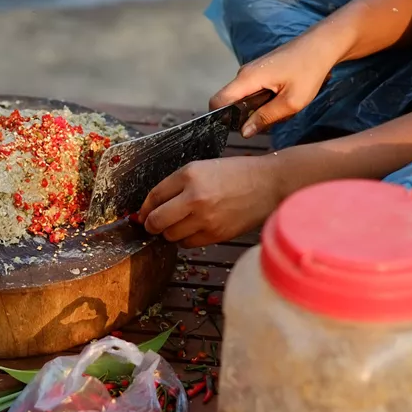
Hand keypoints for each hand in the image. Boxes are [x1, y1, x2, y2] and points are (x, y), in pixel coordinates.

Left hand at [137, 155, 284, 247]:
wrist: (270, 184)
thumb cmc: (238, 174)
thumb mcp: (204, 168)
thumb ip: (178, 185)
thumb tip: (154, 206)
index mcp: (189, 175)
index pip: (153, 196)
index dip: (144, 208)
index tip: (142, 214)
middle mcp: (194, 197)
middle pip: (156, 220)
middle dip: (151, 225)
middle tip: (153, 225)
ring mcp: (205, 218)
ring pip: (171, 235)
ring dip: (170, 233)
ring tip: (180, 225)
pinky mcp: (216, 234)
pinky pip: (189, 243)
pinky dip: (187, 239)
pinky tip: (196, 229)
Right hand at [210, 34, 336, 137]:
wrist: (323, 45)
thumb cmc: (309, 71)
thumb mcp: (291, 102)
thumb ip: (265, 118)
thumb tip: (244, 132)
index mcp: (247, 79)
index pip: (217, 100)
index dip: (219, 118)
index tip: (235, 130)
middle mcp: (244, 73)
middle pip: (232, 102)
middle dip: (248, 116)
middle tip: (273, 119)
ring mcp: (252, 71)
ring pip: (246, 99)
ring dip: (262, 109)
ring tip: (285, 107)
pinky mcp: (261, 71)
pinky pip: (255, 92)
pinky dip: (268, 100)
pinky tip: (285, 98)